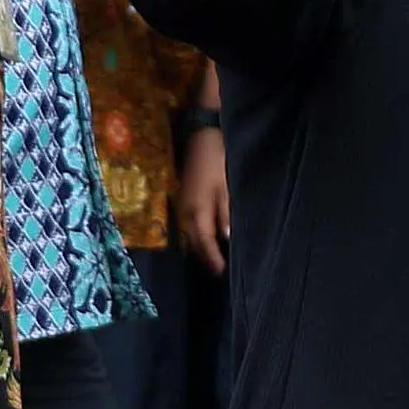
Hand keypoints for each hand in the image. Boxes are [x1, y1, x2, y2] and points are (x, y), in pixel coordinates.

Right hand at [176, 122, 230, 275]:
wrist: (203, 133)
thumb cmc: (218, 159)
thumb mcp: (226, 187)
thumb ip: (226, 214)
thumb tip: (226, 239)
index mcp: (195, 212)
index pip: (203, 244)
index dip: (213, 261)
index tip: (223, 275)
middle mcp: (184, 212)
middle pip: (194, 243)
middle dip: (206, 258)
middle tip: (221, 273)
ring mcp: (182, 205)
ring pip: (191, 235)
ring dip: (202, 247)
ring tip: (216, 260)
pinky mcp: (184, 199)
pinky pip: (190, 225)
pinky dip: (199, 235)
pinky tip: (209, 238)